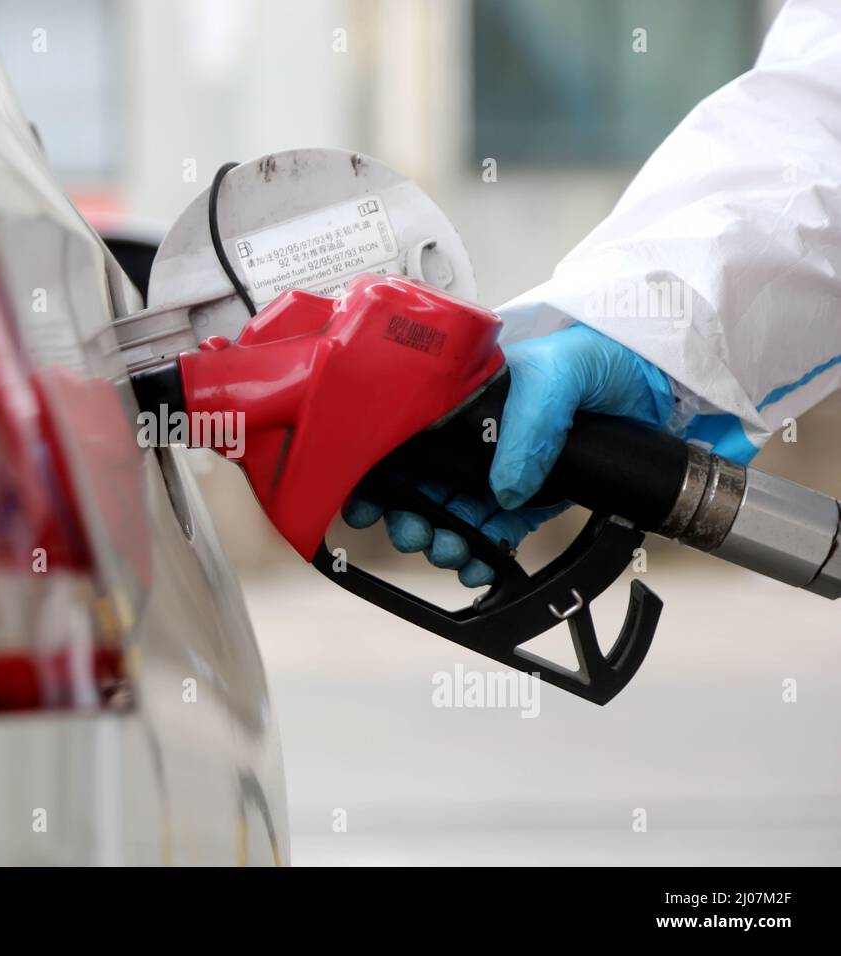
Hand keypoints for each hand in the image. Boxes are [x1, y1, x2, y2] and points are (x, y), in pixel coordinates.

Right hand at [344, 323, 673, 585]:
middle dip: (409, 515)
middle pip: (423, 483)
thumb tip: (505, 487)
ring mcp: (504, 467)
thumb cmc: (602, 354)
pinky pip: (496, 530)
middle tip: (415, 535)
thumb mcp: (557, 374)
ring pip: (454, 513)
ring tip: (449, 553)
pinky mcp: (533, 496)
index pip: (408, 439)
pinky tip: (477, 565)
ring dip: (443, 539)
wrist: (661, 377)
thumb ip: (528, 425)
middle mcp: (477, 433)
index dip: (381, 472)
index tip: (365, 502)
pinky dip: (482, 553)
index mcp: (466, 397)